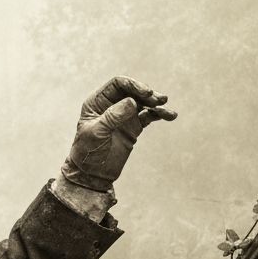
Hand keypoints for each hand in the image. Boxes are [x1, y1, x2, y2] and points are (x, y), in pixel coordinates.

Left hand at [61, 76, 176, 190]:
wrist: (92, 174)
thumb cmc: (88, 152)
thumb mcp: (97, 133)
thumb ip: (113, 116)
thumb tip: (132, 102)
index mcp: (98, 101)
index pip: (118, 84)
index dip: (133, 84)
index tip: (146, 93)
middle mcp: (112, 104)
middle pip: (133, 90)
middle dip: (147, 94)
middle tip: (159, 100)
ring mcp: (124, 115)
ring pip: (143, 102)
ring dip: (156, 103)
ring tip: (167, 110)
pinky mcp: (133, 126)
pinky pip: (149, 116)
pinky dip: (159, 114)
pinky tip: (170, 116)